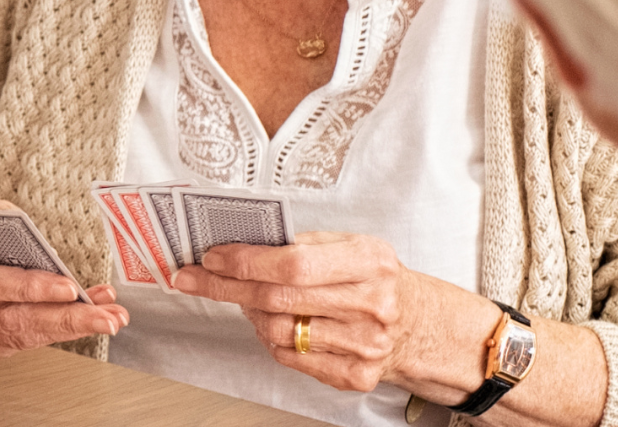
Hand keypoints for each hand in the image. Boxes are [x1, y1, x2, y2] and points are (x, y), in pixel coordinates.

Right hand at [0, 203, 126, 358]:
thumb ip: (9, 230)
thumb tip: (49, 255)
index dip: (25, 287)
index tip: (67, 287)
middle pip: (4, 317)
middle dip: (61, 318)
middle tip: (103, 316)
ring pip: (14, 335)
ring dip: (66, 328)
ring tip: (105, 317)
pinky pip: (15, 343)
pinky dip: (52, 333)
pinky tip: (79, 322)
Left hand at [171, 231, 487, 396]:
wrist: (423, 325)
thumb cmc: (380, 280)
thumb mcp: (355, 246)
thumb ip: (304, 243)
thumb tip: (242, 242)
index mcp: (370, 262)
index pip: (293, 264)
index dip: (244, 261)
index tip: (211, 257)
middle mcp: (371, 305)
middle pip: (278, 298)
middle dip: (225, 286)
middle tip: (194, 277)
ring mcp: (365, 345)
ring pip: (279, 331)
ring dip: (249, 313)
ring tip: (243, 299)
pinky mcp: (355, 376)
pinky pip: (291, 357)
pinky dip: (270, 338)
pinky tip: (271, 322)